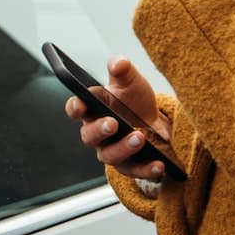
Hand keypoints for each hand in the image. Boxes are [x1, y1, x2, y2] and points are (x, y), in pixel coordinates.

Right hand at [66, 55, 172, 182]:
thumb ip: (123, 69)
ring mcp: (112, 151)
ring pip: (110, 156)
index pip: (75, 109)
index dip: (75, 107)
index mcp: (92, 109)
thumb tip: (118, 63)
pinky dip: (146, 169)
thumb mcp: (131, 82)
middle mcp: (97, 134)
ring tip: (140, 138)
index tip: (81, 105)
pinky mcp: (130, 166)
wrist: (157, 123)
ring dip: (124, 148)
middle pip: (89, 136)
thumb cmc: (135, 101)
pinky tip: (159, 164)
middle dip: (99, 130)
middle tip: (113, 123)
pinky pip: (135, 171)